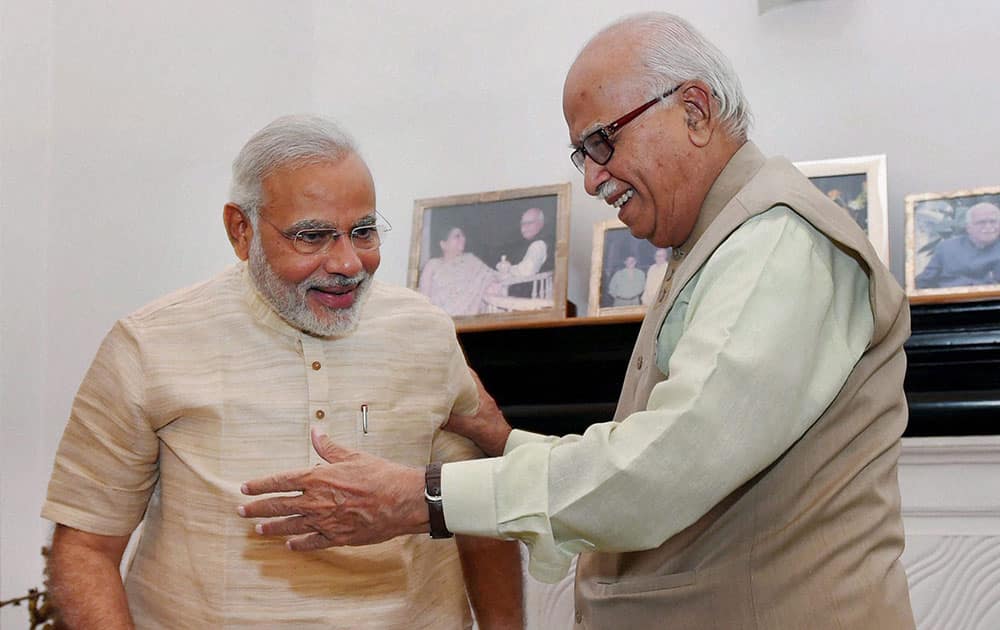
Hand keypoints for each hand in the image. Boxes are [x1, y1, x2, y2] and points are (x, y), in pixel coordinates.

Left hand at [238, 428, 426, 549]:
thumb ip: (329, 448)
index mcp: (318, 478)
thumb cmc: (380, 475)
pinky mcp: (338, 536)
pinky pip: (312, 542)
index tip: (245, 488)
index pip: (280, 481)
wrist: (402, 500)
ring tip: (258, 530)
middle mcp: (316, 502)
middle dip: (256, 509)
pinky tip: (290, 545)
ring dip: (272, 528)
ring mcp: (325, 521)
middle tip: (241, 512)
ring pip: (290, 526)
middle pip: (278, 505)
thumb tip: (315, 433)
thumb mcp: (353, 456)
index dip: (260, 485)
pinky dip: (299, 544)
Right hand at [445, 369, 511, 456]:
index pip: (472, 377)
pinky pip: (465, 413)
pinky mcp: (478, 422)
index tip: (449, 364)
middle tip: (439, 383)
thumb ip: (458, 423)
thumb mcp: (475, 428)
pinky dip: (456, 413)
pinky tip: (448, 418)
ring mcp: (481, 412)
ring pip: (465, 400)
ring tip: (440, 400)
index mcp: (483, 398)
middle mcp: (482, 403)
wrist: (508, 448)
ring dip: (453, 399)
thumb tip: (440, 419)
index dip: (460, 368)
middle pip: (466, 388)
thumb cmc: (498, 437)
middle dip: (453, 384)